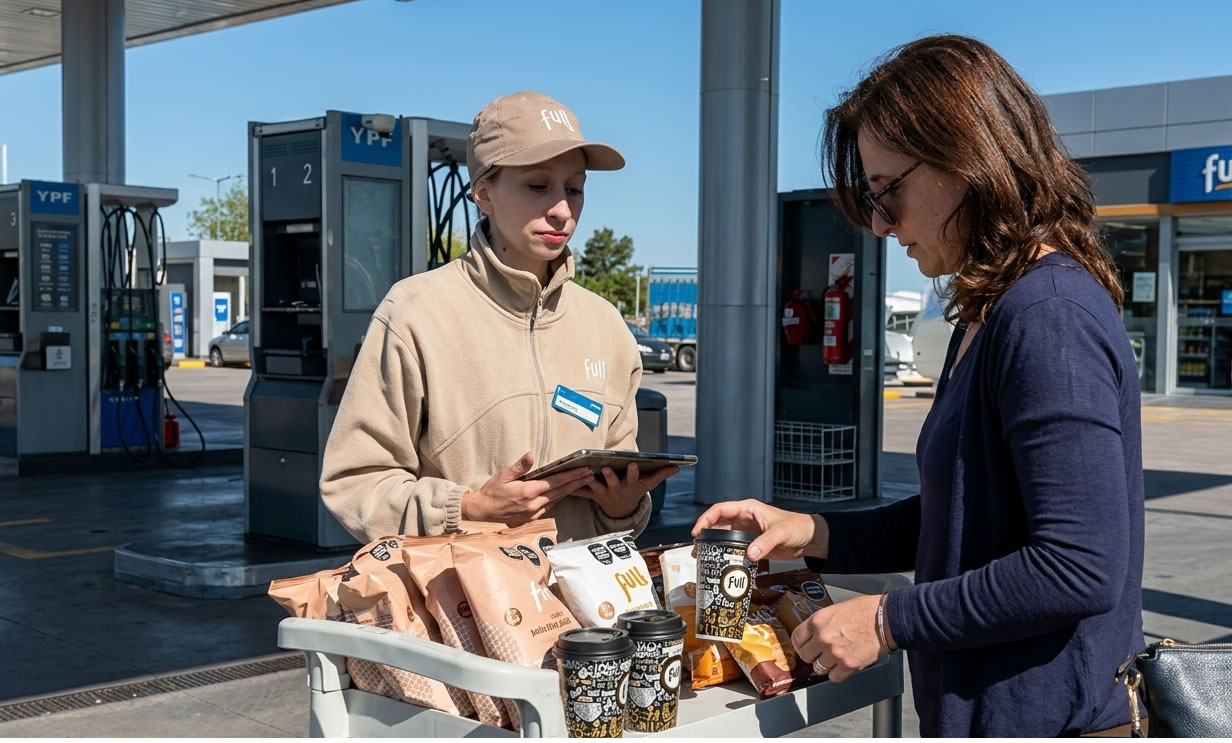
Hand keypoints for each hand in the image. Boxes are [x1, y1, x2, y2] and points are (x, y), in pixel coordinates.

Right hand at [462, 452, 594, 525]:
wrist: (482, 512)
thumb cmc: (491, 491)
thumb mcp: (503, 475)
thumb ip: (520, 466)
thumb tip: (531, 455)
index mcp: (529, 491)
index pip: (556, 482)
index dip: (572, 475)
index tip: (584, 470)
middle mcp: (534, 504)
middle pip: (561, 491)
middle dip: (577, 482)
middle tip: (591, 475)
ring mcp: (534, 512)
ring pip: (557, 500)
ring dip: (571, 491)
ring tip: (583, 483)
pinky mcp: (531, 518)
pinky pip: (550, 506)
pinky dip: (559, 498)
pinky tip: (565, 493)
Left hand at [580, 464, 678, 518]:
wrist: (621, 510)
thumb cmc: (634, 491)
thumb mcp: (648, 484)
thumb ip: (661, 474)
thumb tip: (678, 467)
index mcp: (630, 485)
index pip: (633, 477)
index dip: (632, 471)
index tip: (631, 463)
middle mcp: (617, 489)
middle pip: (613, 482)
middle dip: (610, 476)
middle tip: (605, 468)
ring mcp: (604, 493)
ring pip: (596, 487)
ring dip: (590, 481)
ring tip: (585, 474)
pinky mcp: (592, 495)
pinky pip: (582, 493)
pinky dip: (574, 490)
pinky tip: (567, 486)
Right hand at [691, 499, 827, 560]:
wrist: (810, 539)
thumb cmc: (797, 527)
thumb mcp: (780, 532)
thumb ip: (765, 543)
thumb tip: (750, 554)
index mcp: (748, 509)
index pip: (720, 510)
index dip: (706, 519)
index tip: (697, 532)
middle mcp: (744, 519)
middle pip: (718, 524)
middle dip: (705, 535)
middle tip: (696, 549)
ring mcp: (747, 532)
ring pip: (724, 537)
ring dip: (714, 546)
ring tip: (704, 558)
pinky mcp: (752, 544)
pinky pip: (734, 548)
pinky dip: (726, 555)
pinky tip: (721, 564)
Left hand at [791, 595, 882, 682]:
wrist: (886, 619)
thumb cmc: (866, 611)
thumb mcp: (835, 610)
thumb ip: (821, 623)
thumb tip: (813, 634)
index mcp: (818, 621)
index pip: (797, 638)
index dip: (801, 644)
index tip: (804, 646)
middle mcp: (823, 637)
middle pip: (805, 656)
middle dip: (812, 655)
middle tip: (819, 654)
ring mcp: (835, 653)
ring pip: (818, 668)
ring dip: (825, 665)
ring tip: (835, 658)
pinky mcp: (848, 665)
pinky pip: (834, 677)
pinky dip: (838, 674)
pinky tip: (843, 665)